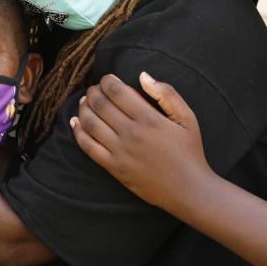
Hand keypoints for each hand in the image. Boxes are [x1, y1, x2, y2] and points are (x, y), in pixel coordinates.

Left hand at [70, 72, 212, 212]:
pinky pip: (88, 147)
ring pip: (90, 123)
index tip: (107, 79)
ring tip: (85, 102)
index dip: (107, 81)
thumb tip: (142, 75)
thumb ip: (166, 93)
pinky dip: (78, 132)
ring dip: (83, 108)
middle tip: (94, 89)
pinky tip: (76, 122)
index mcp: (149, 119)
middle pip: (100, 104)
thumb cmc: (190, 151)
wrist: (188, 190)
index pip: (117, 91)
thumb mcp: (187, 118)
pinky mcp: (114, 168)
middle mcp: (132, 134)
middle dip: (93, 91)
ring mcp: (120, 152)